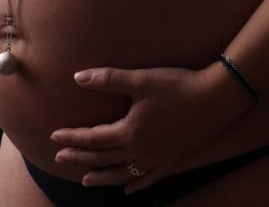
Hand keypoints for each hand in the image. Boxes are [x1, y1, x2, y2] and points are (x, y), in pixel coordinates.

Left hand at [49, 63, 237, 194]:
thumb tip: (77, 77)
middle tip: (59, 158)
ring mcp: (156, 158)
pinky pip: (149, 178)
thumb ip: (108, 79)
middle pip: (103, 158)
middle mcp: (140, 151)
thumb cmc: (176, 86)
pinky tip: (127, 189)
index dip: (72, 137)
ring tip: (86, 180)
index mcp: (129, 132)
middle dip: (79, 158)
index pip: (93, 138)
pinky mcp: (172, 159)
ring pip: (122, 173)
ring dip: (102, 177)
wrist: (214, 100)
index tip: (54, 137)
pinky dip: (135, 184)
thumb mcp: (140, 79)